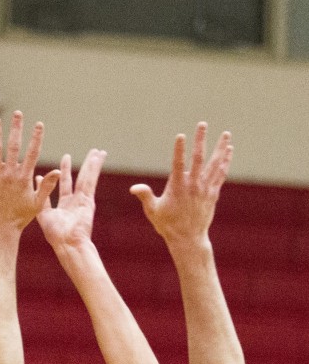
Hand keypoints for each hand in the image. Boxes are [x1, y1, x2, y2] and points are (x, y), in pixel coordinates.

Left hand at [0, 111, 59, 230]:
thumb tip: (57, 171)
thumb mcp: (37, 203)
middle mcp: (9, 173)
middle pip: (14, 146)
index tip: (39, 124)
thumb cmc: (20, 217)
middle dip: (16, 129)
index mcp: (24, 178)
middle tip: (18, 113)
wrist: (0, 229)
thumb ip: (47, 186)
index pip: (32, 153)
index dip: (36, 138)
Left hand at [37, 148, 105, 251]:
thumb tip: (37, 178)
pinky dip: (94, 169)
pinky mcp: (88, 200)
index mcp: (65, 205)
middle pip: (80, 178)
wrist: (67, 244)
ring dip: (93, 164)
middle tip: (90, 152)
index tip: (66, 158)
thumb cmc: (55, 235)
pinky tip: (98, 159)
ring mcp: (83, 200)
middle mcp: (76, 201)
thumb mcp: (44, 214)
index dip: (65, 171)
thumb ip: (42, 196)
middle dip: (84, 164)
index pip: (65, 183)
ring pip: (88, 177)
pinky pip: (90, 181)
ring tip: (98, 151)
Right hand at [131, 122, 232, 245]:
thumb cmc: (168, 224)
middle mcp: (193, 185)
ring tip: (226, 134)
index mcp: (177, 187)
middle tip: (203, 124)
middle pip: (199, 159)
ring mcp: (205, 189)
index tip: (181, 136)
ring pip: (214, 164)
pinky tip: (228, 151)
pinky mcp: (213, 193)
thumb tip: (134, 188)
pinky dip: (225, 162)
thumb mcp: (153, 211)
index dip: (179, 150)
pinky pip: (221, 174)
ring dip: (220, 148)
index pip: (178, 164)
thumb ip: (145, 196)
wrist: (188, 239)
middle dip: (201, 140)